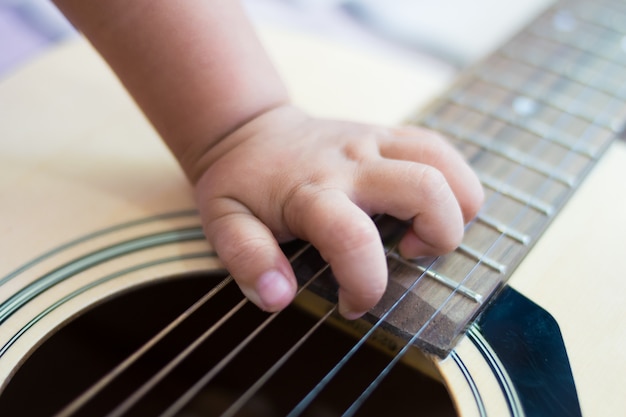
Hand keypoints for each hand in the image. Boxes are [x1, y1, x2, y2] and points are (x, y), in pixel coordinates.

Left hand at [193, 105, 482, 318]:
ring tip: (421, 231)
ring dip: (455, 210)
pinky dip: (453, 184)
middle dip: (437, 240)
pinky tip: (428, 207)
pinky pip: (442, 149)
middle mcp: (350, 162)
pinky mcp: (387, 133)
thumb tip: (279, 296)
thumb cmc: (240, 185)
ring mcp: (374, 141)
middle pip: (426, 190)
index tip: (350, 304)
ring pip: (446, 164)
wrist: (250, 131)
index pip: (353, 238)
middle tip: (405, 255)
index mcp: (310, 192)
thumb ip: (247, 259)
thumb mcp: (223, 224)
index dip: (365, 286)